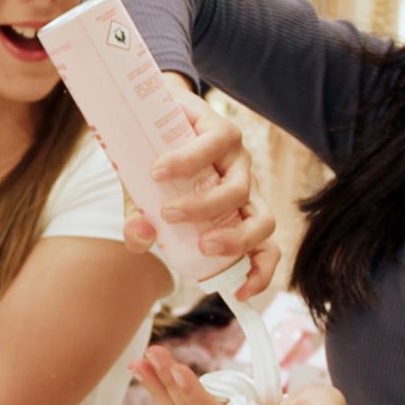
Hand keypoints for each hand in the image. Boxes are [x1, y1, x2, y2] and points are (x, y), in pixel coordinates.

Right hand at [123, 84, 279, 300]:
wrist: (147, 113)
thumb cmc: (151, 166)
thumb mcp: (141, 203)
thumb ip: (139, 226)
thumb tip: (139, 237)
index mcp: (234, 212)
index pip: (264, 246)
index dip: (261, 271)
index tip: (242, 292)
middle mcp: (242, 187)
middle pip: (263, 222)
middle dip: (237, 241)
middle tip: (202, 246)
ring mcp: (236, 157)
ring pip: (240, 189)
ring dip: (205, 207)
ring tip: (167, 211)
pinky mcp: (220, 128)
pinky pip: (213, 146)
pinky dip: (186, 163)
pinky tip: (158, 171)